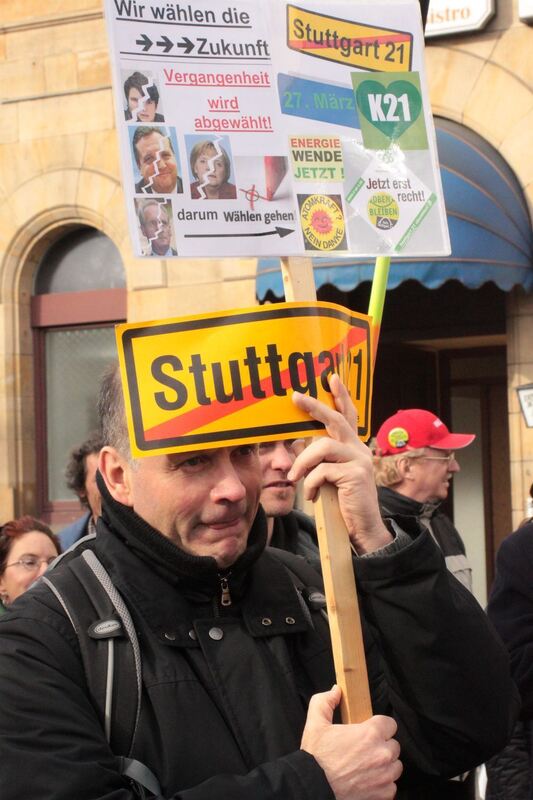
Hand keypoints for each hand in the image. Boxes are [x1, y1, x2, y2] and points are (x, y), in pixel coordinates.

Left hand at [289, 374, 391, 553]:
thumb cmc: (343, 504)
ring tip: (295, 479)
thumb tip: (297, 441)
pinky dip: (310, 483)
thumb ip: (318, 459)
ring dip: (303, 462)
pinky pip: (322, 471)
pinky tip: (310, 497)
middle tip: (296, 396)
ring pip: (323, 447)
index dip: (341, 396)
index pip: (349, 416)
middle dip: (315, 406)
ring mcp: (360, 461)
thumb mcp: (328, 477)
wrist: (363, 530)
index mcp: (354, 448)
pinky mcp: (356, 475)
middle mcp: (359, 450)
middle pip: (337, 420)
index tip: (332, 378)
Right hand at [301, 686, 401, 799]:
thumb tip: (336, 691)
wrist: (313, 787)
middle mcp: (381, 754)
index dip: (380, 726)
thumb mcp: (315, 724)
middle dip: (382, 746)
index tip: (369, 731)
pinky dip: (382, 784)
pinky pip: (391, 787)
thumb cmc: (316, 758)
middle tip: (365, 749)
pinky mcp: (382, 795)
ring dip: (384, 765)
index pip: (390, 724)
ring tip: (367, 765)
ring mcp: (384, 776)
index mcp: (370, 734)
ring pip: (395, 766)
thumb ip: (326, 702)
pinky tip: (368, 780)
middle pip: (394, 745)